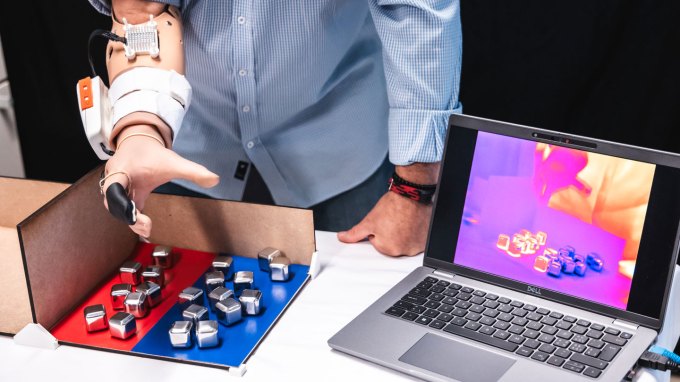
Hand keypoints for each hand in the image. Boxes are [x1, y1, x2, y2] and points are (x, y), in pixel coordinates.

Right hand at [102, 125, 218, 236]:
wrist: (138, 143)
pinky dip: (132, 219)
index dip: (121, 202)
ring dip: (130, 220)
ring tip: (147, 228)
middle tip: (146, 226)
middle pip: (112, 203)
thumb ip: (194, 171)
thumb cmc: (153, 154)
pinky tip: (145, 229)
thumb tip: (215, 180)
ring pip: (116, 209)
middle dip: (128, 216)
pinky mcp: (120, 196)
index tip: (135, 211)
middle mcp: (114, 180)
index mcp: (123, 170)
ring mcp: (114, 189)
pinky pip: (122, 210)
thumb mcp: (174, 161)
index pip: (114, 187)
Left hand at [337, 163, 438, 256]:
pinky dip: (416, 233)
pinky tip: (413, 223)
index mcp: (389, 248)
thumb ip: (355, 233)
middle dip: (391, 234)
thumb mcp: (369, 220)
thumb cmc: (393, 205)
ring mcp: (417, 246)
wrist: (411, 194)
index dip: (379, 231)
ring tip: (404, 220)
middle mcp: (404, 250)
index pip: (378, 244)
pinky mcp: (426, 240)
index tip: (385, 222)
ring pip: (405, 242)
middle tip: (394, 220)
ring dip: (404, 233)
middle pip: (392, 245)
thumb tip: (343, 238)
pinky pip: (418, 240)